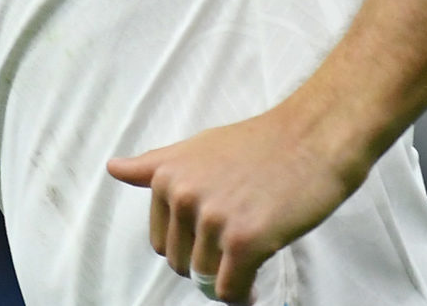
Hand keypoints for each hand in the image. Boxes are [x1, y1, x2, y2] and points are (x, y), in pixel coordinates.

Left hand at [105, 110, 368, 303]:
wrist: (314, 137)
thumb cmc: (262, 143)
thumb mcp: (198, 147)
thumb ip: (154, 165)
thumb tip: (113, 168)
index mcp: (167, 176)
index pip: (161, 240)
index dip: (189, 247)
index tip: (213, 240)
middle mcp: (183, 196)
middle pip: (181, 262)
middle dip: (206, 263)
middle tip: (235, 248)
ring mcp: (213, 219)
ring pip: (206, 277)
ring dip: (226, 279)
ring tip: (249, 262)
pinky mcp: (245, 240)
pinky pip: (229, 289)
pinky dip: (241, 294)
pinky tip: (254, 285)